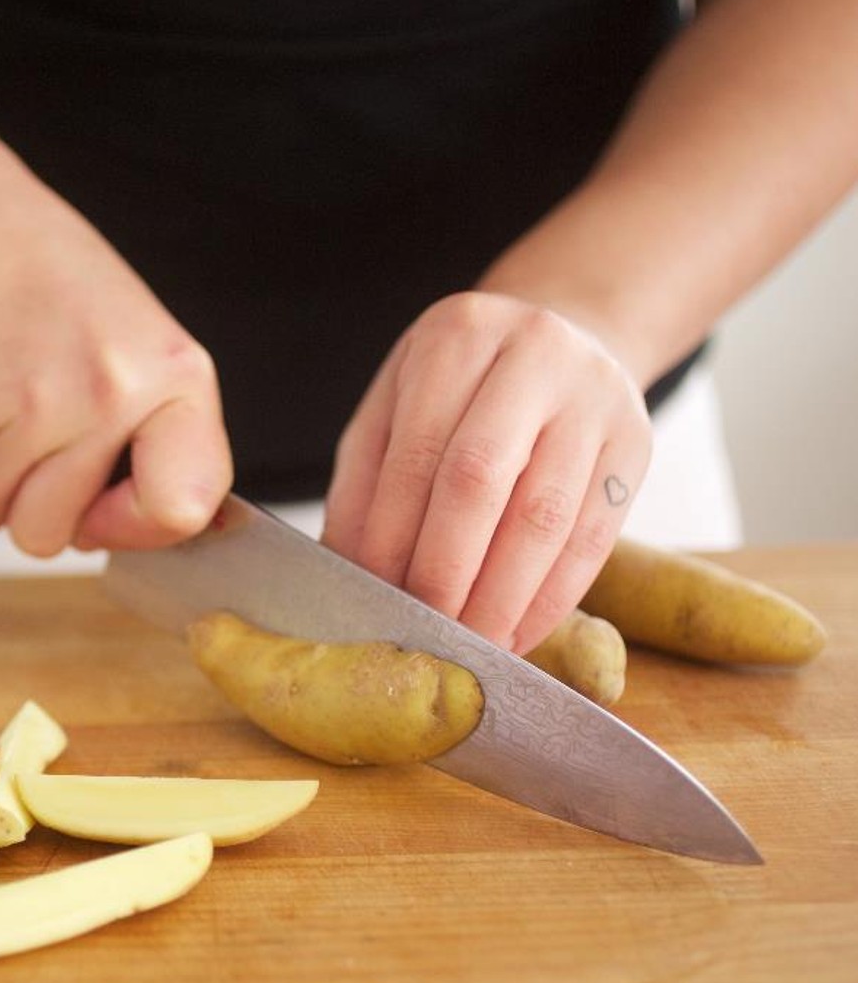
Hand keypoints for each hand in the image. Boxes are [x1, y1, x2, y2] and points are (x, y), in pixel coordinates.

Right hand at [0, 160, 231, 557]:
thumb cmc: (56, 286)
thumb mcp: (145, 348)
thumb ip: (159, 444)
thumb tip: (138, 538)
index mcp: (170, 380)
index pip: (179, 509)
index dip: (135, 525)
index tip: (108, 498)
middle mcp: (103, 393)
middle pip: (48, 536)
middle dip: (30, 506)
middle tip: (33, 439)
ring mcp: (20, 400)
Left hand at [322, 292, 651, 654]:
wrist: (563, 337)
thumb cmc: (463, 385)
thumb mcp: (400, 402)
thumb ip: (367, 477)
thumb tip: (346, 565)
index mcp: (458, 337)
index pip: (417, 453)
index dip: (391, 535)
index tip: (372, 596)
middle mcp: (534, 356)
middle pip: (479, 480)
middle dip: (443, 570)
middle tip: (419, 630)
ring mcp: (595, 399)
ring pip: (544, 517)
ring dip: (500, 598)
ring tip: (466, 646)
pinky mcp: (636, 445)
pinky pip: (595, 538)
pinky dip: (552, 599)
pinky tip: (517, 633)